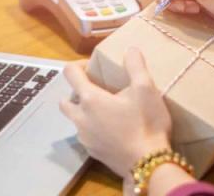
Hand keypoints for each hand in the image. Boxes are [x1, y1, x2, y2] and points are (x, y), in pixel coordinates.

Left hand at [59, 48, 171, 177]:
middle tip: (97, 91)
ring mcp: (84, 138)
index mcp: (90, 99)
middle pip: (65, 100)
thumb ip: (136, 65)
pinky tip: (112, 130)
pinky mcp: (92, 153)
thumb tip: (130, 49)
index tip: (93, 67)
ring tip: (106, 111)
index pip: (69, 73)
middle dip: (76, 93)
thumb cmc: (146, 123)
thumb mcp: (146, 89)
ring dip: (84, 112)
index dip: (78, 65)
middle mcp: (80, 118)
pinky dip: (93, 129)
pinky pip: (86, 135)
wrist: (148, 164)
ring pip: (75, 120)